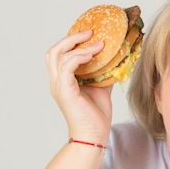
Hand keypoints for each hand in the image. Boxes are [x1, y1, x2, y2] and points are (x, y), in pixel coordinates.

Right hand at [45, 30, 112, 144]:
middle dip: (71, 38)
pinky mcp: (65, 92)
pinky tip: (93, 55)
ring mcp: (59, 86)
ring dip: (78, 46)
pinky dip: (79, 57)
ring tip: (97, 42)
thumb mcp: (102, 89)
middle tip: (90, 32)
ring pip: (58, 55)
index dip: (72, 41)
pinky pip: (67, 67)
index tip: (90, 34)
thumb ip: (104, 74)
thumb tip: (115, 59)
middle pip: (54, 51)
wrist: (95, 136)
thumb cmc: (96, 116)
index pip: (60, 54)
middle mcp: (57, 82)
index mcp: (64, 80)